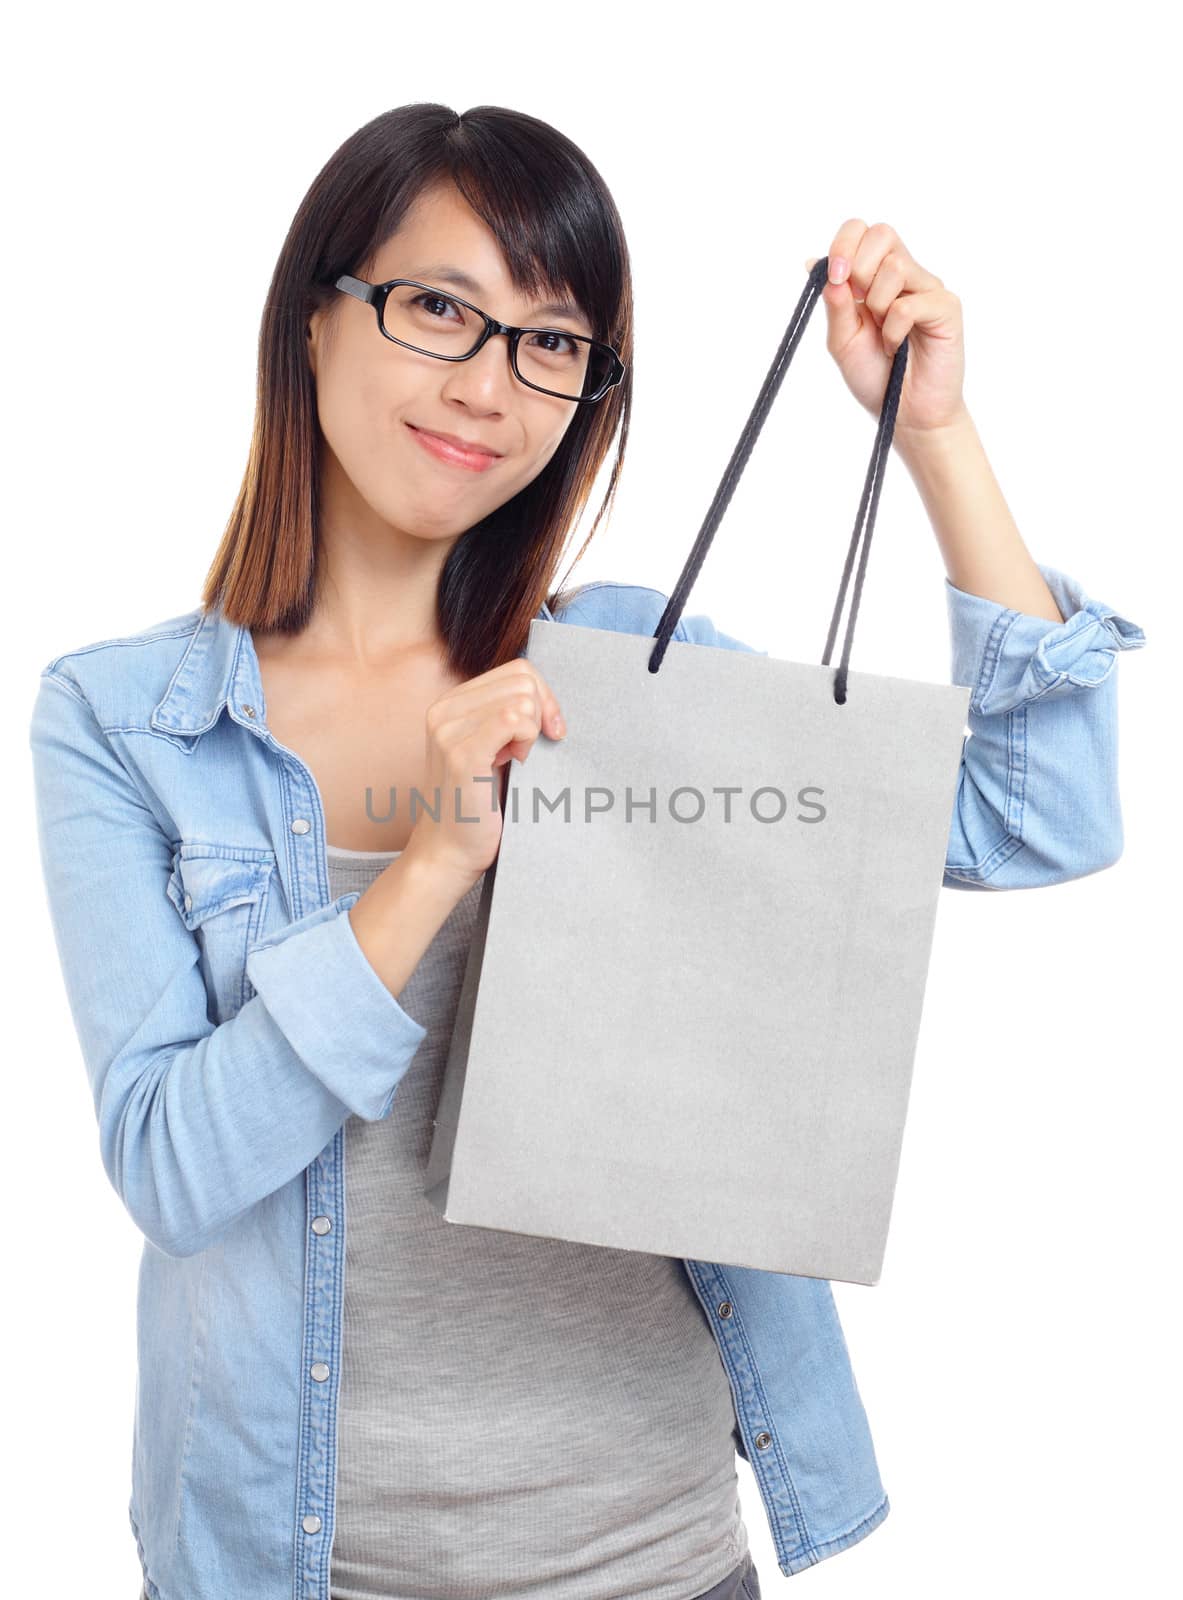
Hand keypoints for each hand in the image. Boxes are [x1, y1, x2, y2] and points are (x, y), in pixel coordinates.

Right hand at [402, 659, 565, 887]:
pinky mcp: (461, 753)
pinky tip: (516, 762)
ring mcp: (448, 730)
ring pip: (522, 697)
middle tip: (529, 751)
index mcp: (451, 704)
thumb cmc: (477, 805)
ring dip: (532, 730)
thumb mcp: (492, 748)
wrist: (450, 851)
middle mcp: (443, 710)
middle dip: (542, 712)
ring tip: (516, 760)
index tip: (549, 731)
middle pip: (523, 679)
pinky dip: (527, 739)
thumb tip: (546, 694)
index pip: (517, 670)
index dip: (544, 697)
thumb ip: (506, 716)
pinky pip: (514, 719)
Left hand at [806, 220, 967, 438]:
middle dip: (859, 267)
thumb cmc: (875, 378)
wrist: (905, 414)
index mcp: (876, 276)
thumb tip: (813, 262)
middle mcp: (904, 275)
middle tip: (861, 308)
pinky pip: (910, 303)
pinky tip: (898, 347)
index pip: (861, 231)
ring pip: (895, 266)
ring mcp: (927, 289)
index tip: (834, 277)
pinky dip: (894, 330)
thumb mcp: (842, 340)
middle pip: (882, 233)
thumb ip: (834, 302)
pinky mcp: (946, 307)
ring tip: (884, 337)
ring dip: (877, 306)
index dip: (844, 244)